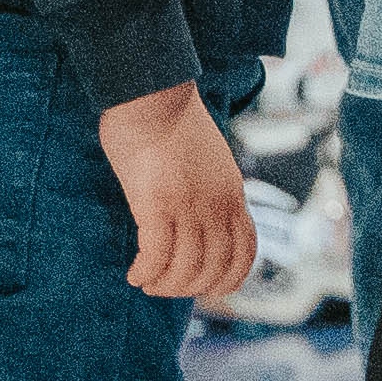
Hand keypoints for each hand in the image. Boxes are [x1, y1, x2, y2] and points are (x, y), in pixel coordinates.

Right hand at [92, 83, 258, 301]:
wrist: (152, 93)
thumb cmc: (170, 121)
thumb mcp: (208, 159)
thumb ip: (210, 188)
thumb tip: (198, 213)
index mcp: (233, 193)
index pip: (246, 252)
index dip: (229, 279)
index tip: (206, 287)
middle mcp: (217, 204)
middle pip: (215, 267)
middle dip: (190, 287)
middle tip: (165, 286)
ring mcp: (190, 205)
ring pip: (187, 267)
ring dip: (166, 285)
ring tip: (147, 282)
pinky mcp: (158, 203)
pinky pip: (157, 255)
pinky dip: (146, 272)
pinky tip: (135, 273)